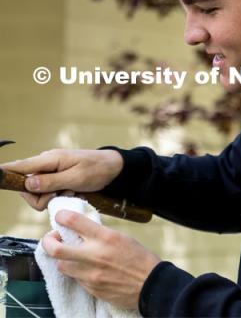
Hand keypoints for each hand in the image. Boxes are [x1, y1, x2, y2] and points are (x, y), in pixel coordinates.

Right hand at [2, 149, 123, 210]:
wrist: (112, 167)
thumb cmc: (96, 169)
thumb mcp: (76, 178)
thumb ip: (52, 181)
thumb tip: (28, 184)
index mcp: (49, 160)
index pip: (19, 166)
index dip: (5, 173)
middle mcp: (45, 165)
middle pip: (25, 188)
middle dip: (40, 197)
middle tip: (61, 194)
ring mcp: (50, 172)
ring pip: (36, 194)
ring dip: (51, 197)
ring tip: (70, 191)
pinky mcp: (55, 179)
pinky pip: (47, 193)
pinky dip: (57, 196)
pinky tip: (70, 192)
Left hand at [43, 210, 160, 309]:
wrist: (151, 284)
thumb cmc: (140, 258)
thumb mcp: (122, 237)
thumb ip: (101, 234)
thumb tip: (83, 231)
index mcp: (105, 237)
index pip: (74, 222)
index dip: (61, 216)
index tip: (60, 216)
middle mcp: (94, 254)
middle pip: (56, 248)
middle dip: (48, 241)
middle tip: (51, 238)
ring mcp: (90, 274)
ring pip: (61, 265)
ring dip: (62, 258)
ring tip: (69, 255)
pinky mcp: (91, 288)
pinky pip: (75, 278)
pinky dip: (75, 271)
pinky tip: (84, 268)